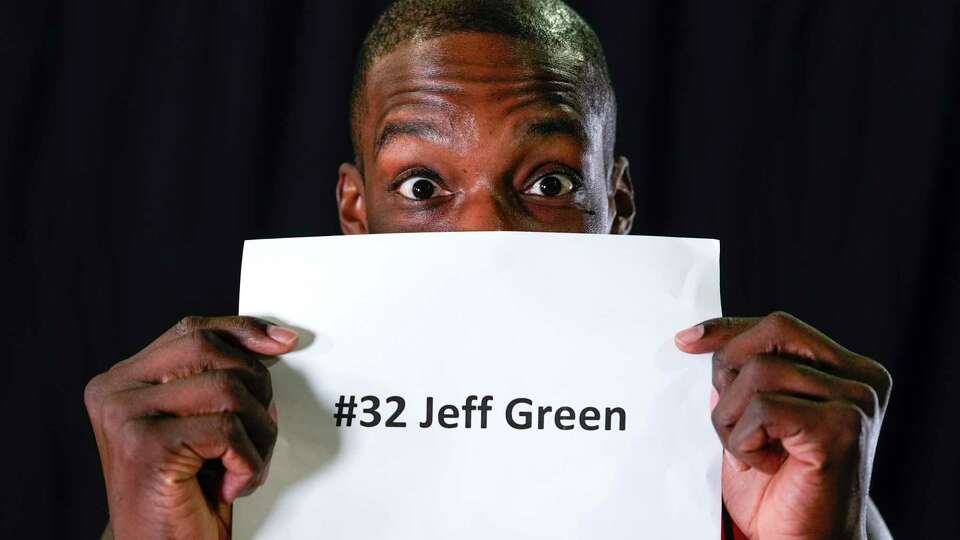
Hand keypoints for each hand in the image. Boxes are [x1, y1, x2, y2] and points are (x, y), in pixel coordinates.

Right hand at [84, 316, 297, 539]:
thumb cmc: (188, 495)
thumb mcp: (205, 424)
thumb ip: (219, 379)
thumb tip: (275, 341)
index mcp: (124, 380)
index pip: (192, 331)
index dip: (243, 330)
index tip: (284, 342)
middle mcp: (116, 392)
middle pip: (212, 351)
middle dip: (256, 388)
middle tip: (258, 431)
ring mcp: (126, 416)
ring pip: (229, 389)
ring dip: (258, 433)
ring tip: (243, 465)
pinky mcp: (147, 445)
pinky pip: (230, 429)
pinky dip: (248, 462)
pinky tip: (228, 485)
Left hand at [675, 312, 891, 539]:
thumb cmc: (779, 489)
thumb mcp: (751, 421)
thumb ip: (741, 378)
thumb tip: (696, 338)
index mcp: (847, 372)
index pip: (780, 326)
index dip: (729, 329)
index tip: (686, 340)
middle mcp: (862, 382)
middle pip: (770, 336)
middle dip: (730, 375)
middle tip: (733, 424)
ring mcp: (857, 403)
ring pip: (760, 373)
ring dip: (733, 418)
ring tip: (751, 452)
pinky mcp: (841, 430)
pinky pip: (763, 408)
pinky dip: (745, 440)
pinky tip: (764, 465)